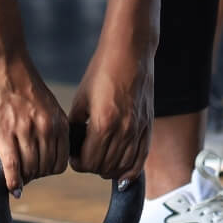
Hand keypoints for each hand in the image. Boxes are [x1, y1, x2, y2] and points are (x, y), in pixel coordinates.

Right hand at [0, 54, 68, 195]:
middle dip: (36, 174)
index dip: (49, 169)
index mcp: (58, 121)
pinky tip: (10, 187)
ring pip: (29, 169)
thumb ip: (47, 124)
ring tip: (16, 175)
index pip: (61, 161)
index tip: (40, 169)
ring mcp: (26, 132)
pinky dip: (12, 180)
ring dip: (23, 176)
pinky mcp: (5, 133)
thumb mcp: (45, 103)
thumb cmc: (19, 79)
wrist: (3, 61)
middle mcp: (46, 128)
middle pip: (45, 169)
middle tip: (26, 173)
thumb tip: (44, 145)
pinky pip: (12, 166)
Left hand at [68, 40, 153, 186]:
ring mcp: (139, 129)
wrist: (129, 52)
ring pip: (123, 167)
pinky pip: (141, 159)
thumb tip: (73, 147)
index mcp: (103, 123)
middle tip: (86, 155)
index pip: (88, 162)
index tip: (75, 155)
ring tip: (101, 159)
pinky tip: (121, 170)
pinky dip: (130, 169)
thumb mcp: (81, 98)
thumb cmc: (102, 71)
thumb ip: (76, 126)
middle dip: (91, 166)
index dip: (78, 163)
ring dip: (109, 169)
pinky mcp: (149, 126)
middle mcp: (123, 130)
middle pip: (105, 168)